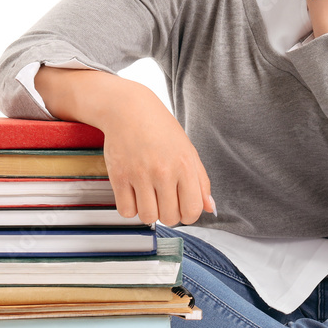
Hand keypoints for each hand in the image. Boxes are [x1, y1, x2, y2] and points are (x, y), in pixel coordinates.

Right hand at [33, 66, 213, 226]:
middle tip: (164, 200)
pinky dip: (130, 208)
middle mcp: (163, 171)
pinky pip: (126, 211)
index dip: (188, 215)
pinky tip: (134, 195)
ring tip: (148, 197)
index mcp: (184, 165)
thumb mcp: (188, 150)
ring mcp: (139, 174)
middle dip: (168, 214)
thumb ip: (201, 181)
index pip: (193, 210)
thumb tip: (209, 207)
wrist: (128, 109)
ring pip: (147, 217)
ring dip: (149, 212)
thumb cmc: (160, 128)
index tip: (182, 208)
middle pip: (169, 218)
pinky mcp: (118, 176)